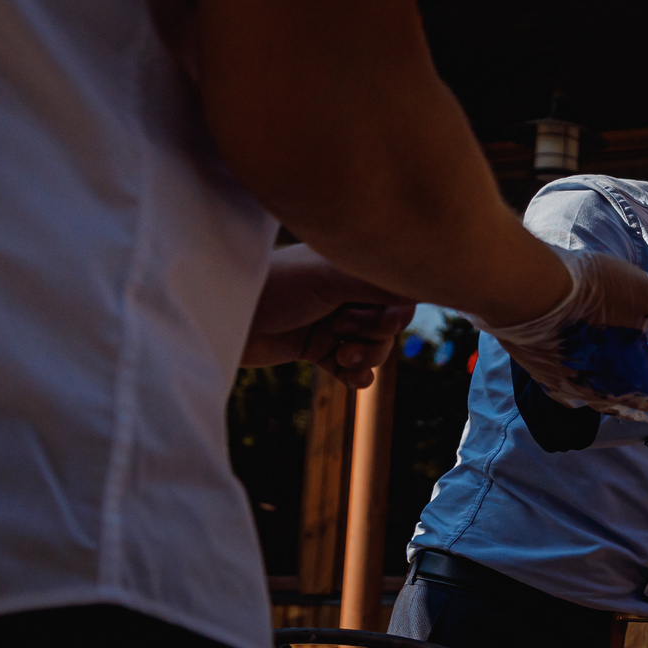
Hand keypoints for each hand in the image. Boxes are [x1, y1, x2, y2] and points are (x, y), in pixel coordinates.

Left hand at [242, 246, 414, 387]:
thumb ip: (380, 282)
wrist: (220, 317)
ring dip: (365, 356)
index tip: (385, 319)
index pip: (398, 290)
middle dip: (376, 335)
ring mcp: (331, 321)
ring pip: (374, 347)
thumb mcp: (332, 280)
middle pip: (390, 323)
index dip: (398, 311)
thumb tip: (427, 279)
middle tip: (344, 331)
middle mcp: (345, 292)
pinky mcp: (316, 348)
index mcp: (350, 266)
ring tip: (341, 356)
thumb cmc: (275, 287)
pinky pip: (352, 368)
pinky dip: (356, 375)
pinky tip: (352, 381)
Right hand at [474, 249, 647, 418]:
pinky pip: (584, 399)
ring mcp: (578, 392)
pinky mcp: (551, 382)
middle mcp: (610, 393)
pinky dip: (602, 397)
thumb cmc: (590, 290)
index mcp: (639, 375)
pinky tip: (600, 392)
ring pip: (618, 407)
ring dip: (642, 406)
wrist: (524, 292)